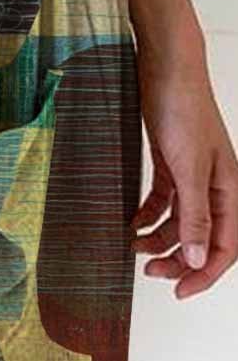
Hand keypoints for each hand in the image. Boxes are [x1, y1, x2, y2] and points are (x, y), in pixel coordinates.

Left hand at [132, 43, 237, 298]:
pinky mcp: (171, 162)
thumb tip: (199, 259)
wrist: (165, 69)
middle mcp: (214, 186)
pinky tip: (131, 223)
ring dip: (160, 238)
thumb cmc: (183, 110)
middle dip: (178, 259)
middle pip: (202, 238)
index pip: (225, 247)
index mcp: (229, 190)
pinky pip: (164, 200)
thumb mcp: (188, 167)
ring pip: (181, 221)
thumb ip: (195, 214)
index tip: (179, 291)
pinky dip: (149, 215)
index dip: (205, 274)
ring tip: (133, 247)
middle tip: (148, 271)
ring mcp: (192, 174)